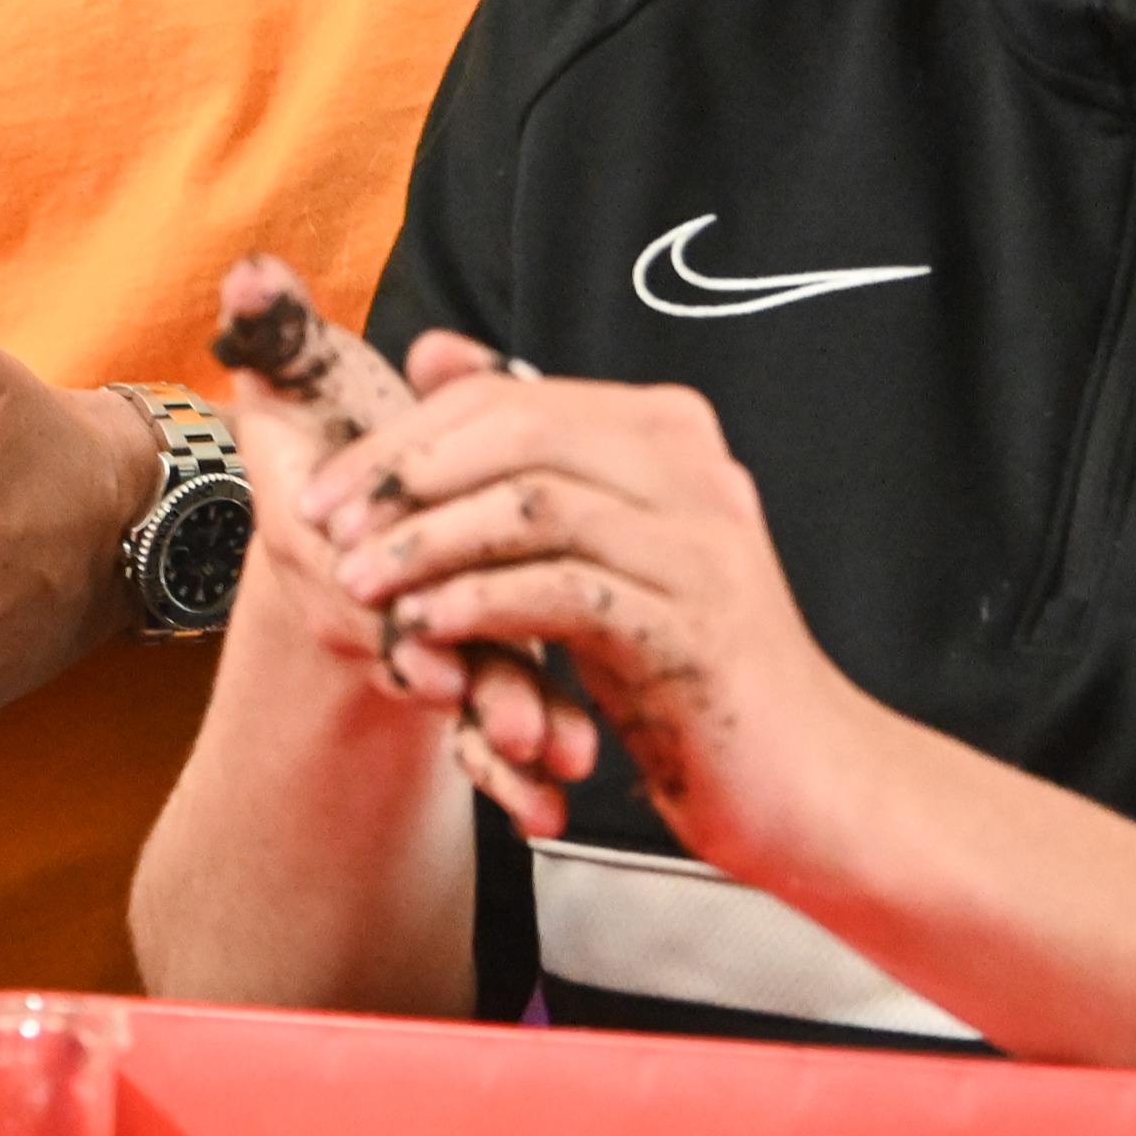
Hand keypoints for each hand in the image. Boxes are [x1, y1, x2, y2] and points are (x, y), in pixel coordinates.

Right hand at [205, 269, 592, 835]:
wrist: (333, 501)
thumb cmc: (318, 430)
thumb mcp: (291, 380)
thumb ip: (271, 331)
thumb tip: (250, 274)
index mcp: (321, 535)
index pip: (357, 579)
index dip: (397, 618)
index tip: (437, 663)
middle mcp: (366, 595)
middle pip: (419, 649)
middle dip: (475, 690)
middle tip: (534, 727)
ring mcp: (414, 633)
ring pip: (460, 687)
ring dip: (506, 729)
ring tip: (563, 756)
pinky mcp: (457, 658)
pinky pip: (483, 723)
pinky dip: (515, 766)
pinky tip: (559, 794)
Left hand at [299, 335, 884, 879]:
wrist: (809, 781)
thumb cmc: (687, 667)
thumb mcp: (601, 553)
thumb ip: (527, 460)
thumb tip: (434, 354)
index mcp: (668, 435)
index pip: (512, 396)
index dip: (404, 438)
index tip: (326, 495)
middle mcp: (693, 471)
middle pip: (518, 431)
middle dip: (404, 476)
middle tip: (326, 528)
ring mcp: (701, 546)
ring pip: (535, 503)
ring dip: (429, 541)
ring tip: (359, 582)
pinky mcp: (695, 628)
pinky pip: (565, 591)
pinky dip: (481, 603)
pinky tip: (425, 630)